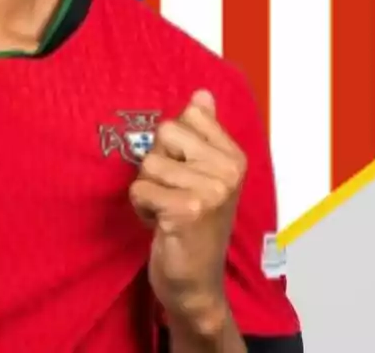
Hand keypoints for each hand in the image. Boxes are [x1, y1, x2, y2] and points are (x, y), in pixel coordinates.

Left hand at [129, 90, 245, 337]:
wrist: (196, 283)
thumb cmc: (196, 225)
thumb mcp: (205, 175)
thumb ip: (203, 132)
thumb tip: (202, 93)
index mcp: (234, 158)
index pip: (186, 117)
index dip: (173, 144)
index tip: (185, 172)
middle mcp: (227, 172)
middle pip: (163, 136)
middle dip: (157, 165)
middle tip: (173, 194)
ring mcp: (209, 192)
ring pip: (148, 164)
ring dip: (148, 189)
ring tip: (167, 211)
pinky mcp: (186, 211)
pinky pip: (140, 189)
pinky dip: (141, 208)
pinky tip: (160, 224)